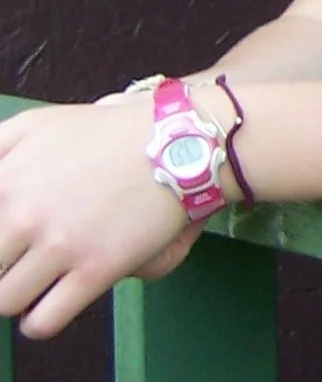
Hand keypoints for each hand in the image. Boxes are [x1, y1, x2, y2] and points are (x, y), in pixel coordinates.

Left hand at [0, 103, 193, 336]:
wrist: (179, 143)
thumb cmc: (108, 132)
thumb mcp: (37, 124)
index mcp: (5, 181)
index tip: (9, 241)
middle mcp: (24, 216)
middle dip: (1, 266)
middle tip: (19, 259)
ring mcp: (61, 245)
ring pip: (4, 301)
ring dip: (13, 298)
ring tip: (31, 286)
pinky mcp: (97, 270)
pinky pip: (45, 320)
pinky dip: (39, 323)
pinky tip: (47, 309)